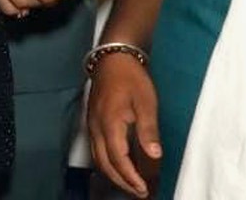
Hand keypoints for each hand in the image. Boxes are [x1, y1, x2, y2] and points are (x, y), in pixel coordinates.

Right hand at [88, 53, 161, 197]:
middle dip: (121, 181)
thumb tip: (154, 155)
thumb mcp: (146, 102)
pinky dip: (107, 163)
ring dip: (113, 174)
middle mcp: (96, 127)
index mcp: (110, 123)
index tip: (143, 188)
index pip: (118, 159)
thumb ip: (148, 130)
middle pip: (104, 163)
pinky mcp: (91, 121)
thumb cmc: (131, 78)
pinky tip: (119, 165)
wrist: (112, 59)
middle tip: (139, 192)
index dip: (130, 177)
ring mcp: (91, 124)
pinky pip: (96, 149)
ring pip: (97, 158)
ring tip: (130, 184)